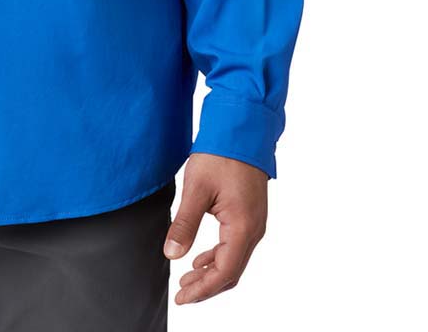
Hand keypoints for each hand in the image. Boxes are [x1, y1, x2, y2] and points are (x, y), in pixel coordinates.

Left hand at [163, 152, 267, 304]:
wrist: (241, 130)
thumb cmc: (221, 155)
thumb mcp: (196, 189)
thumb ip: (184, 224)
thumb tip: (172, 254)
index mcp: (243, 227)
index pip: (224, 272)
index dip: (202, 289)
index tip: (182, 297)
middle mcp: (254, 229)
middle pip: (232, 272)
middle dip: (206, 286)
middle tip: (182, 293)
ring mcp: (255, 223)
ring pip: (234, 260)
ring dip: (212, 273)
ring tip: (187, 279)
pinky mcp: (250, 215)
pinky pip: (236, 246)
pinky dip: (218, 257)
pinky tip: (201, 258)